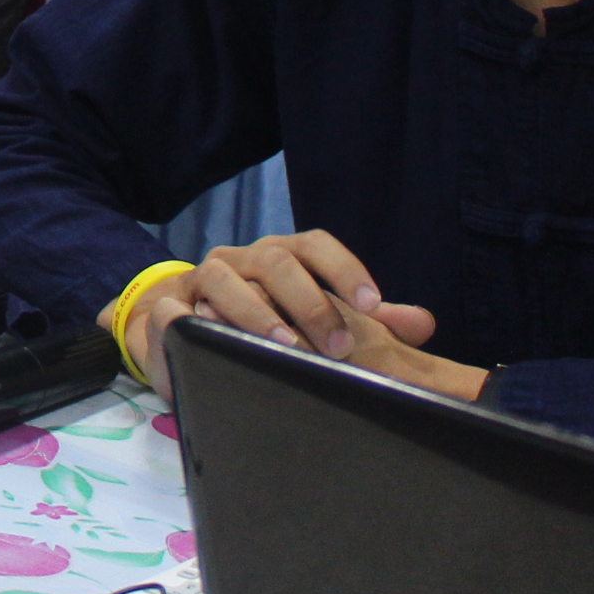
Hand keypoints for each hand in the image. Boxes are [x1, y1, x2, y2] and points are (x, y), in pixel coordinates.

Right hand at [123, 230, 448, 399]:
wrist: (191, 325)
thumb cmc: (267, 322)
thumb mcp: (320, 320)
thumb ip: (370, 323)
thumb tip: (424, 324)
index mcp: (283, 257)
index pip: (315, 245)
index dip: (344, 269)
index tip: (372, 305)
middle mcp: (244, 259)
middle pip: (276, 260)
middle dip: (310, 301)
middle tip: (338, 345)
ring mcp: (204, 278)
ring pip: (224, 278)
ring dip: (256, 313)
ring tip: (285, 348)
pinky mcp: (169, 306)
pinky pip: (174, 307)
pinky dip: (194, 322)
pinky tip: (216, 345)